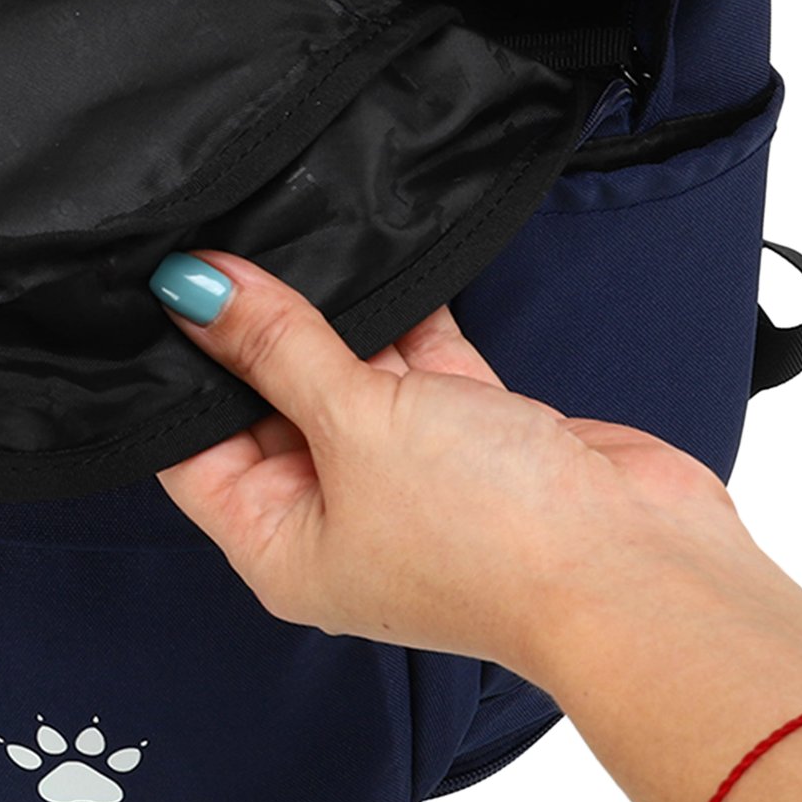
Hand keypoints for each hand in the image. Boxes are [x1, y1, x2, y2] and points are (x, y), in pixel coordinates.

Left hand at [151, 248, 753, 684]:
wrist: (641, 572)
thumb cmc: (491, 536)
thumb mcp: (355, 422)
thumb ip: (277, 346)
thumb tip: (193, 289)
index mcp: (280, 543)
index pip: (189, 451)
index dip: (172, 370)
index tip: (159, 284)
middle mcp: (338, 515)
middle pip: (266, 404)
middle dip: (253, 330)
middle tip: (222, 240)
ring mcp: (407, 476)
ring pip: (343, 376)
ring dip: (330, 315)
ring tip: (291, 230)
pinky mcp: (474, 435)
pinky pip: (417, 363)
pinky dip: (404, 314)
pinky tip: (383, 250)